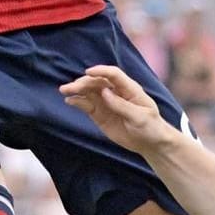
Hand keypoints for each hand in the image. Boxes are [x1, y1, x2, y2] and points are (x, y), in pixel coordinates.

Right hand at [60, 65, 178, 153]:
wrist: (150, 143)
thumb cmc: (150, 127)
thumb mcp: (140, 117)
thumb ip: (122, 105)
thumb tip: (104, 92)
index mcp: (130, 89)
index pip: (114, 74)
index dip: (101, 71)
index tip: (88, 72)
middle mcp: (116, 92)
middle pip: (98, 82)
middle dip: (84, 83)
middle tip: (70, 87)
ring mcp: (107, 103)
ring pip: (90, 92)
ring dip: (77, 90)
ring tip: (64, 90)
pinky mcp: (100, 114)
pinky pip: (87, 105)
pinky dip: (78, 102)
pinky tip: (69, 100)